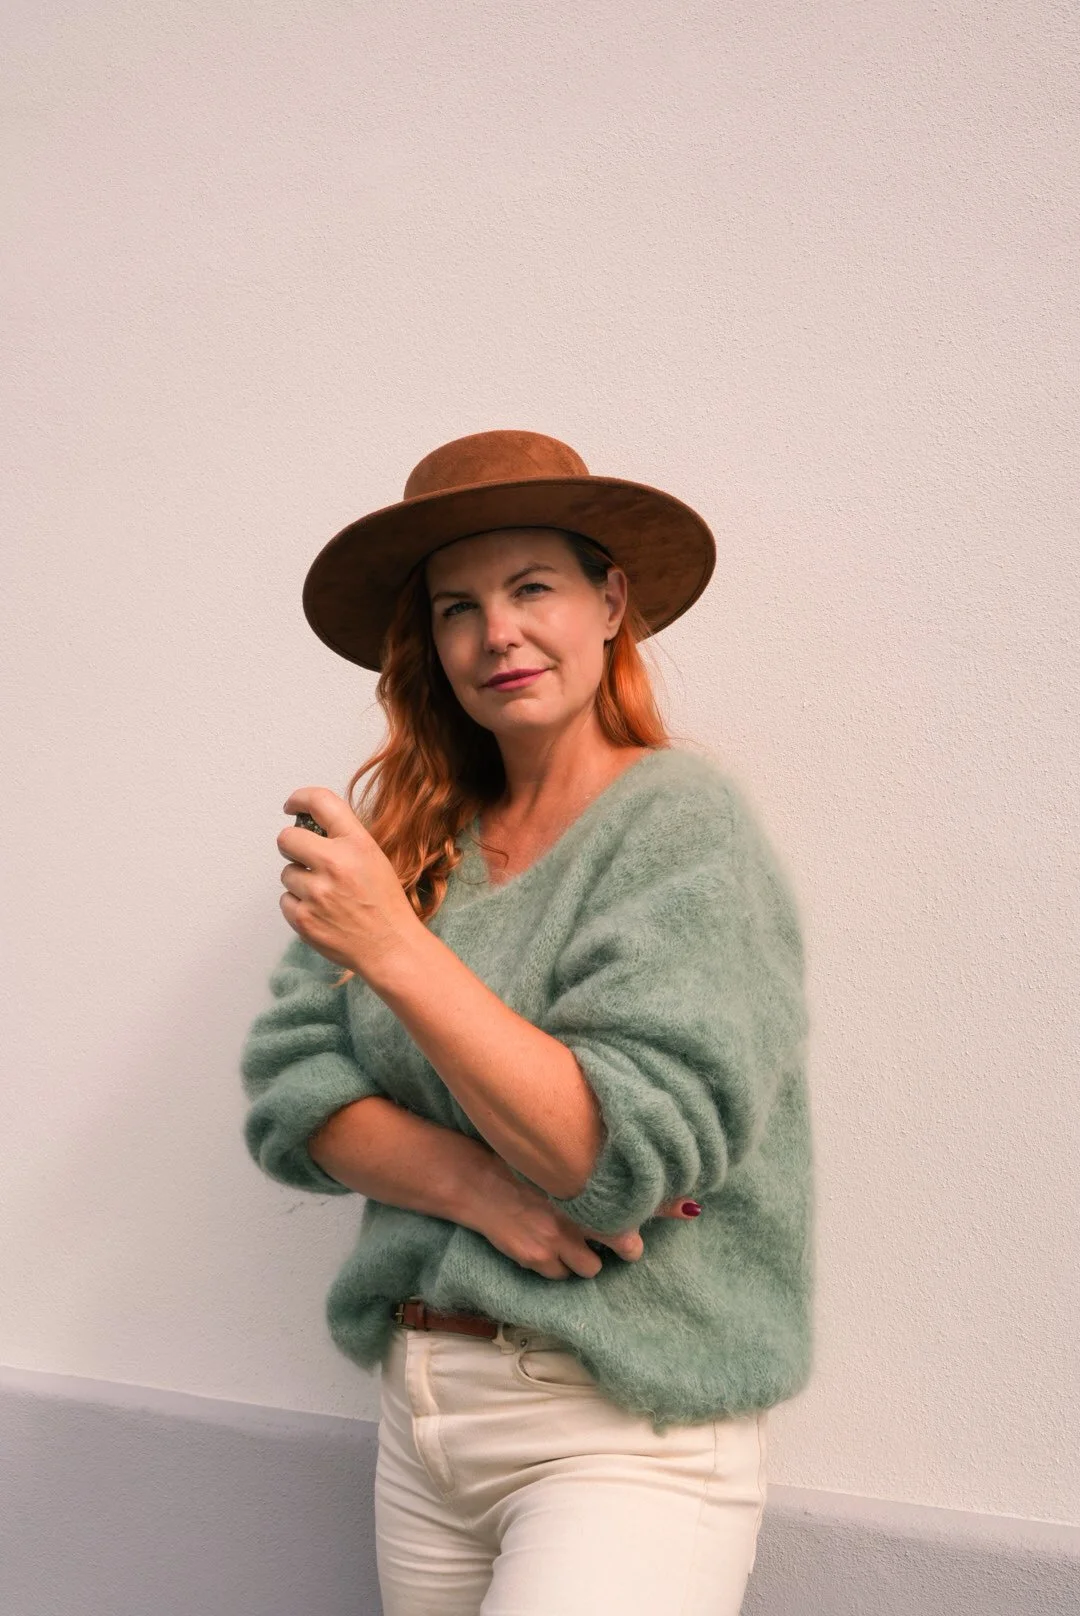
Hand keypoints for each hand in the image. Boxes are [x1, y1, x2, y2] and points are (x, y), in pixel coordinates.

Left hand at [278, 787, 420, 976]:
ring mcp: (317, 892)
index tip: (293, 806)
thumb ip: (345, 839)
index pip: (320, 801)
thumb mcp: (375, 858)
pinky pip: (285, 900)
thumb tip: (311, 826)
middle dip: (292, 846)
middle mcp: (335, 863)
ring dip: (299, 880)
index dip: (300, 799)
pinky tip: (320, 911)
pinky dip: (298, 905)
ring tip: (324, 894)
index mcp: (357, 843)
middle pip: (286, 838)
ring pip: (285, 873)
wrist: (390, 947)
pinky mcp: (303, 918)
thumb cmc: (385, 904)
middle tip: (305, 857)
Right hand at [465, 1155, 700, 1279]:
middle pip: (622, 1243)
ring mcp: (555, 1239)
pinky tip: (550, 1249)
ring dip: (588, 1259)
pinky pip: (560, 1275)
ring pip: (592, 1267)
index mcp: (582, 1185)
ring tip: (577, 1243)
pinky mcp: (535, 1258)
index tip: (690, 1210)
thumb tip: (631, 1169)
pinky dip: (559, 1266)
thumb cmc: (516, 1164)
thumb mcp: (555, 1159)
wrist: (473, 1181)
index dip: (664, 1205)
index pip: (633, 1198)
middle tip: (625, 1242)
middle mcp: (574, 1212)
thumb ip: (586, 1167)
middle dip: (627, 1246)